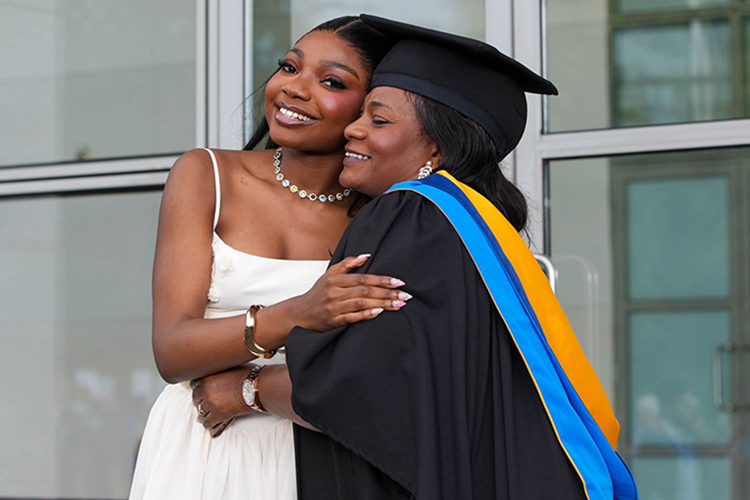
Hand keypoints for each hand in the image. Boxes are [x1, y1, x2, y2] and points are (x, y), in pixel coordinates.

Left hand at [191, 365, 252, 436]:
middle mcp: (205, 391)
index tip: (202, 391)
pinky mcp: (217, 415)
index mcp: (207, 378)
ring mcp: (210, 404)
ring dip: (204, 412)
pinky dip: (208, 423)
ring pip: (200, 412)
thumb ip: (218, 374)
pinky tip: (211, 422)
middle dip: (200, 400)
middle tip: (206, 402)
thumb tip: (217, 379)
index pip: (194, 384)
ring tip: (209, 413)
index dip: (199, 388)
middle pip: (195, 398)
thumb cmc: (247, 376)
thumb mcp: (229, 368)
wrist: (256, 388)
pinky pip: (207, 423)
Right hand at [291, 253, 410, 330]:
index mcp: (336, 279)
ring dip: (382, 304)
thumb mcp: (330, 274)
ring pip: (361, 304)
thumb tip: (367, 256)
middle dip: (387, 293)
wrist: (300, 314)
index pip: (363, 278)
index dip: (382, 280)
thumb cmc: (318, 293)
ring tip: (398, 305)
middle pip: (365, 291)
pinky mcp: (333, 321)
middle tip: (405, 296)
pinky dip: (366, 315)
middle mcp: (335, 292)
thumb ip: (348, 264)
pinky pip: (352, 318)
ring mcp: (334, 307)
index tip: (399, 282)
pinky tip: (379, 313)